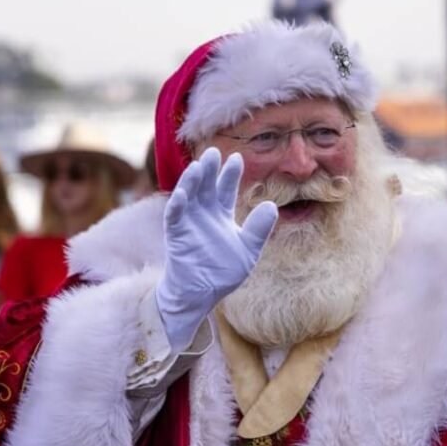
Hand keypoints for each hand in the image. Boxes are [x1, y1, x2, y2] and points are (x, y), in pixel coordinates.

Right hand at [155, 148, 277, 352]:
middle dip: (209, 169)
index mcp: (221, 215)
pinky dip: (178, 204)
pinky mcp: (176, 235)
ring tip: (198, 166)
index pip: (226, 189)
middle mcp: (203, 214)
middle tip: (214, 151)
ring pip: (188, 195)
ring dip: (192, 181)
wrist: (202, 294)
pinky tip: (183, 194)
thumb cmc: (223, 273)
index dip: (230, 174)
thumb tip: (271, 205)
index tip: (237, 158)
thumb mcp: (248, 250)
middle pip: (206, 186)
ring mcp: (188, 223)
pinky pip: (175, 216)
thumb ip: (259, 229)